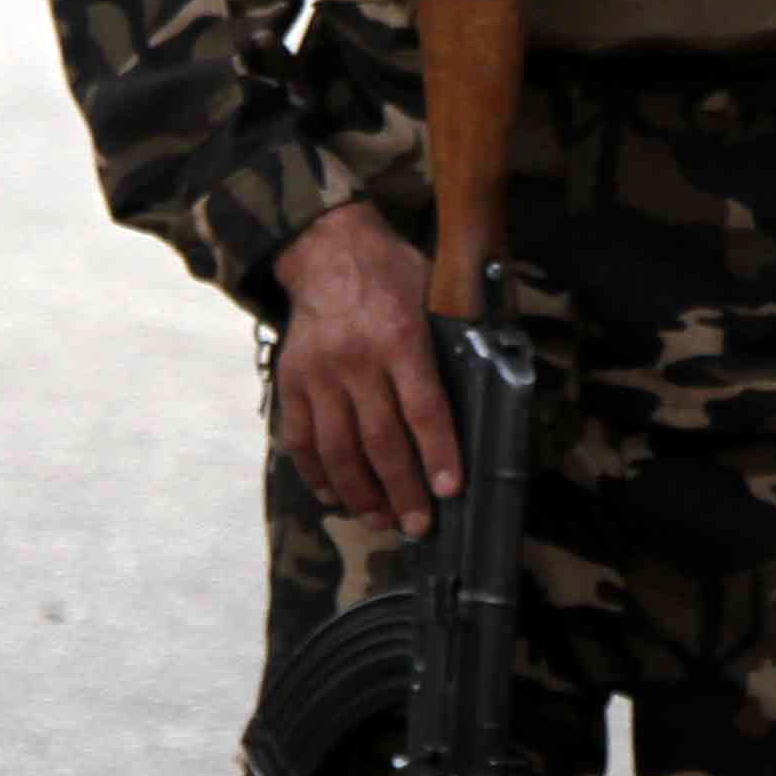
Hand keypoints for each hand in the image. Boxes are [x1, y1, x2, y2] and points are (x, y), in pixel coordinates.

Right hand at [271, 203, 457, 535]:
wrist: (327, 249)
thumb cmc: (391, 275)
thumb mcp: (432, 295)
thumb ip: (451, 343)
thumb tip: (484, 395)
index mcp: (400, 336)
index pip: (423, 408)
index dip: (438, 454)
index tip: (449, 490)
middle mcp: (356, 360)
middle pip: (381, 440)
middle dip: (401, 490)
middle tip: (417, 525)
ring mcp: (319, 375)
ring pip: (338, 449)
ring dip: (360, 493)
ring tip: (380, 520)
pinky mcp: (292, 383)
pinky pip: (301, 440)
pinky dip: (316, 474)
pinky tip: (335, 498)